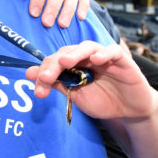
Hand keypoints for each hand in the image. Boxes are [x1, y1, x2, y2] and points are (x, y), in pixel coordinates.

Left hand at [26, 41, 153, 122]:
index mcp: (73, 64)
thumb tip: (28, 72)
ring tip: (65, 62)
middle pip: (67, 52)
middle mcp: (86, 57)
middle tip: (45, 77)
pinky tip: (95, 60)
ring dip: (75, 53)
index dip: (44, 73)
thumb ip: (55, 82)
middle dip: (54, 64)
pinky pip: (112, 51)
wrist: (129, 110)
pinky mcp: (122, 60)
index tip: (39, 90)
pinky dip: (103, 53)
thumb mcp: (75, 95)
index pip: (54, 62)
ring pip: (87, 47)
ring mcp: (103, 56)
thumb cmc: (102, 100)